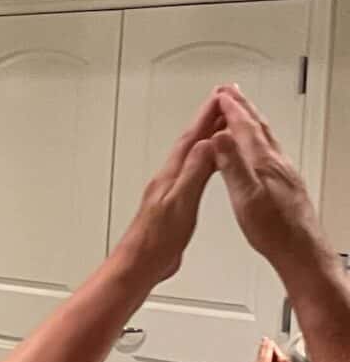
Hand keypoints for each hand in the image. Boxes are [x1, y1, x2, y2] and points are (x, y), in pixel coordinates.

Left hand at [111, 90, 226, 287]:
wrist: (139, 265)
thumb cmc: (156, 240)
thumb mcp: (181, 203)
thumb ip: (194, 172)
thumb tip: (207, 143)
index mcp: (170, 176)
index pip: (191, 138)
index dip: (206, 116)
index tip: (220, 97)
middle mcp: (168, 179)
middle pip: (190, 142)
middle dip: (207, 120)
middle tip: (222, 102)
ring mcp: (169, 190)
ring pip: (191, 155)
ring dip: (206, 138)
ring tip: (220, 126)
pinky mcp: (174, 204)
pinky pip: (192, 172)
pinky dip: (205, 162)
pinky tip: (209, 165)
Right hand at [211, 85, 325, 275]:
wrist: (300, 249)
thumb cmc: (273, 229)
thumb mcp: (245, 197)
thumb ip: (232, 165)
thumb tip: (219, 138)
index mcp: (263, 163)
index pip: (244, 128)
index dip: (231, 108)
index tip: (220, 94)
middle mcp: (276, 163)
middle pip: (258, 127)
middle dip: (242, 106)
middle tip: (231, 92)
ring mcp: (283, 172)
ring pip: (265, 137)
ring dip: (251, 120)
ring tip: (242, 111)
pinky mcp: (285, 182)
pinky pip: (269, 150)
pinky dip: (258, 138)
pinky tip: (257, 147)